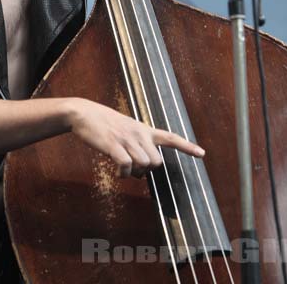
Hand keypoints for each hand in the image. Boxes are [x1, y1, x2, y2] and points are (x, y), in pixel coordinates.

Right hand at [67, 97, 204, 177]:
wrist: (84, 113)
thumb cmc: (104, 124)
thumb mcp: (126, 128)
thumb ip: (138, 144)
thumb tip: (142, 168)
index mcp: (144, 129)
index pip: (170, 137)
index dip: (187, 146)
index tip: (202, 154)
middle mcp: (139, 133)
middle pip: (156, 162)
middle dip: (146, 170)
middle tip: (132, 167)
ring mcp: (127, 139)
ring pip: (143, 166)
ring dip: (134, 173)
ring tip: (122, 167)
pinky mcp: (114, 145)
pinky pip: (127, 167)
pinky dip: (123, 174)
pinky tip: (116, 170)